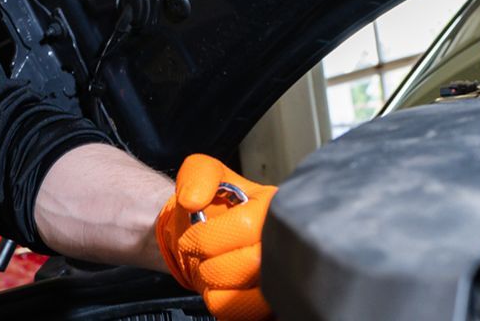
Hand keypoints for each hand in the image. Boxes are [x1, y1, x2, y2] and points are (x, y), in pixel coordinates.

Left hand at [154, 154, 275, 320]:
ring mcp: (288, 274)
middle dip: (211, 265)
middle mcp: (289, 239)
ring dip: (219, 289)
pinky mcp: (279, 301)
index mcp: (275, 204)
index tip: (190, 239)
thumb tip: (192, 201)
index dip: (207, 238)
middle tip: (201, 259)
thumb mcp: (202, 173)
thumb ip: (196, 176)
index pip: (246, 227)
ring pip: (256, 298)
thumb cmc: (212, 205)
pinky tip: (225, 290)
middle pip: (251, 265)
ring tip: (213, 274)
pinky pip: (252, 315)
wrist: (208, 236)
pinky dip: (227, 307)